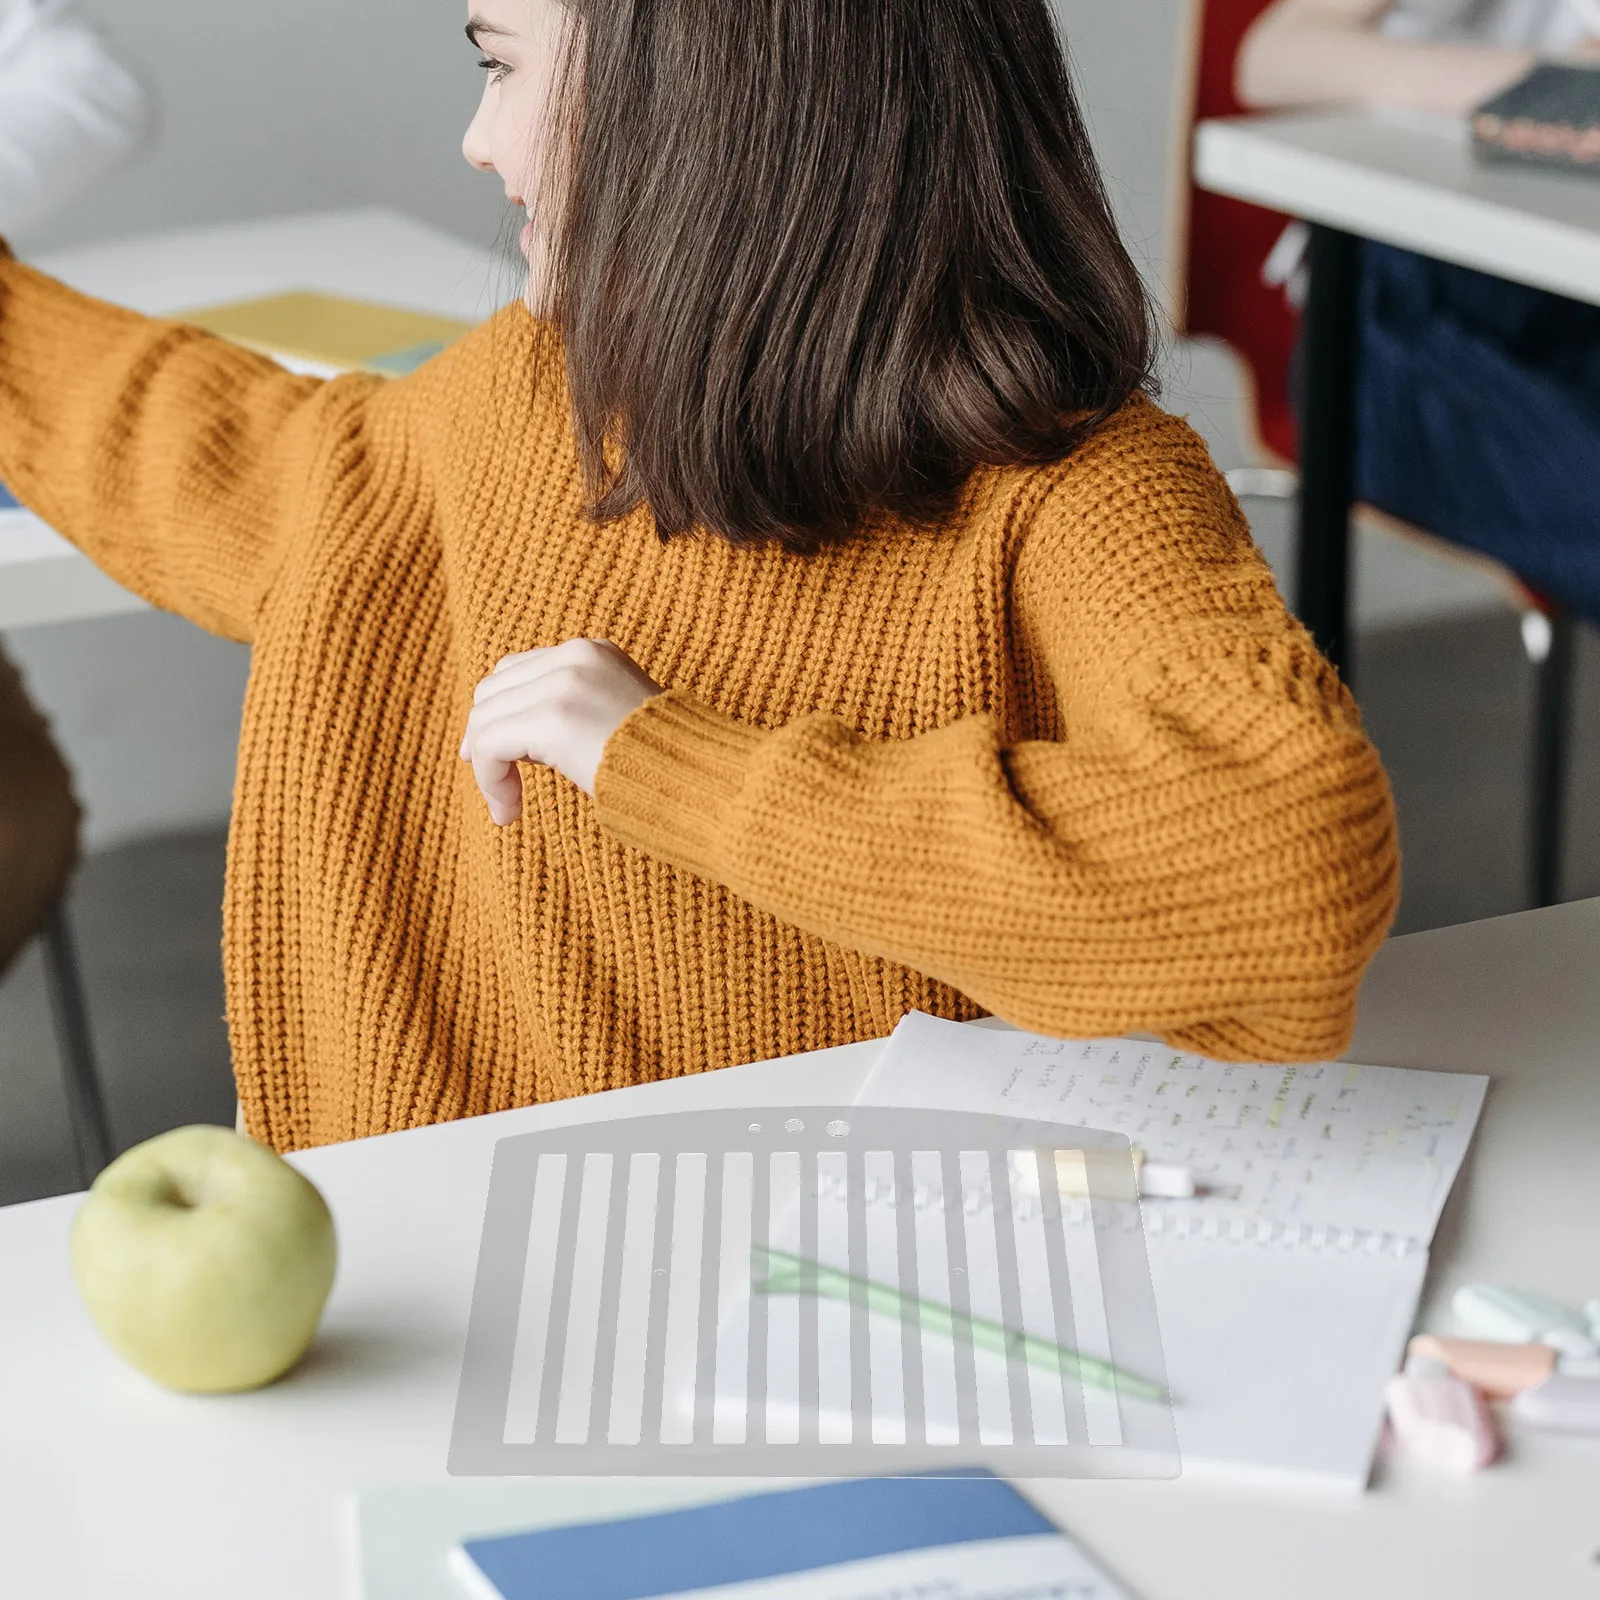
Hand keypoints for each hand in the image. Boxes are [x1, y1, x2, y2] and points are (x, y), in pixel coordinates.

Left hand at [459, 639, 660, 821]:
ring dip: (488, 770)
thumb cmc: (669, 766)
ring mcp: (563, 683)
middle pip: (493, 690)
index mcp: (593, 652)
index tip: (494, 757)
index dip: (497, 712)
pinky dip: (490, 781)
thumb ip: (577, 712)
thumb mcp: (619, 720)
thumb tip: (522, 740)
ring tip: (508, 809)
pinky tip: (508, 812)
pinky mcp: (553, 718)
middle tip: (499, 787)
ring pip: (485, 720)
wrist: (704, 778)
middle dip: (485, 739)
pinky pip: (490, 745)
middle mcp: (575, 656)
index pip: (516, 670)